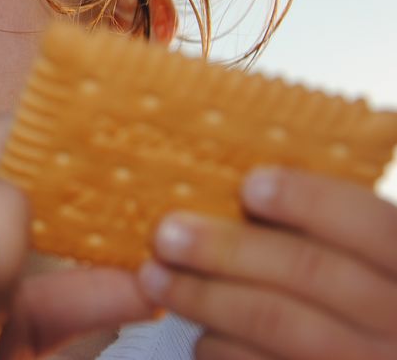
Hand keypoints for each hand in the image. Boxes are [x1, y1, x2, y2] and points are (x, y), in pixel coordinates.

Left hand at [138, 167, 396, 358]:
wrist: (363, 354)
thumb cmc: (343, 289)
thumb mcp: (350, 254)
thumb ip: (315, 227)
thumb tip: (234, 181)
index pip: (370, 224)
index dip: (309, 200)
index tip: (249, 184)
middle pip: (311, 272)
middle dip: (228, 249)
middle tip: (167, 233)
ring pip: (279, 324)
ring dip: (206, 297)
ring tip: (154, 276)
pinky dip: (219, 347)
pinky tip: (195, 329)